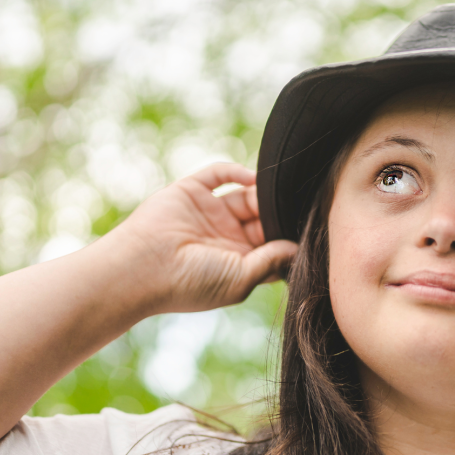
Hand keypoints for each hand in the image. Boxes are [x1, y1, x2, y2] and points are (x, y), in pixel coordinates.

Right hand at [106, 163, 297, 313]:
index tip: (310, 229)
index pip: (272, 244)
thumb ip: (271, 261)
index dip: (288, 236)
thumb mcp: (241, 278)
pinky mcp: (191, 191)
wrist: (143, 268)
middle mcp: (225, 236)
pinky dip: (237, 171)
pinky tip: (254, 179)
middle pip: (263, 217)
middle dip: (279, 212)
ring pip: (246, 195)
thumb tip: (298, 248)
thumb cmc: (192, 283)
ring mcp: (208, 213)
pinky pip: (218, 174)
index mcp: (237, 261)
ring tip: (281, 190)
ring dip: (263, 192)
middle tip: (300, 204)